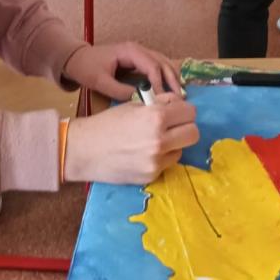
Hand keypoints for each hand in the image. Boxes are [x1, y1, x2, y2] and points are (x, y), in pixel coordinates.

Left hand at [63, 42, 181, 100]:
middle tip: (180, 98)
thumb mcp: (100, 81)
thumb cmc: (87, 68)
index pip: (152, 66)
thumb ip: (119, 91)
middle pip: (162, 62)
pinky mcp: (139, 60)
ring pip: (163, 63)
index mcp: (130, 51)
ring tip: (179, 95)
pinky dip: (166, 77)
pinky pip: (157, 66)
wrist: (77, 59)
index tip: (163, 100)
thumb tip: (140, 100)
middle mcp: (138, 49)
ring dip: (172, 78)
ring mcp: (139, 53)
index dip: (159, 83)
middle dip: (172, 79)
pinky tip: (170, 90)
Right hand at [63, 95, 198, 183]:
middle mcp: (160, 140)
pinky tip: (144, 152)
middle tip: (172, 125)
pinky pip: (168, 163)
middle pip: (194, 133)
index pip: (190, 112)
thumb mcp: (133, 106)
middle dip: (185, 127)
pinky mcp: (152, 175)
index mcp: (156, 117)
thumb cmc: (108, 123)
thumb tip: (179, 104)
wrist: (85, 150)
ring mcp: (156, 161)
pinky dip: (161, 157)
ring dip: (174, 143)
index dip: (184, 110)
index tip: (176, 111)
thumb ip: (159, 104)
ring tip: (155, 139)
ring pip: (182, 149)